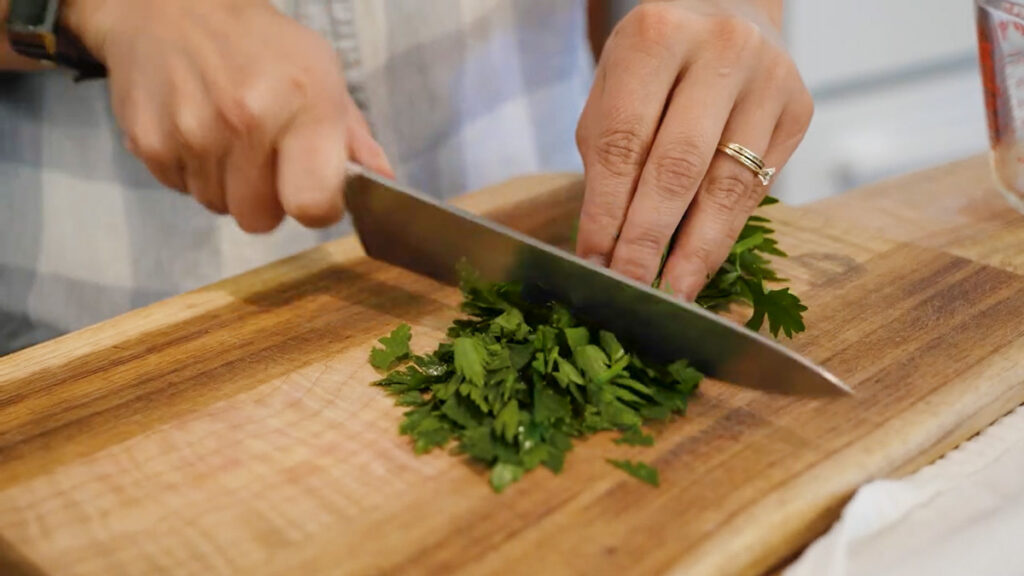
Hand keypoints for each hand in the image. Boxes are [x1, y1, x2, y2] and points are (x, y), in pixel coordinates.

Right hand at [63, 0, 392, 231]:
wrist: (173, 7)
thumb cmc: (260, 45)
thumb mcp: (321, 71)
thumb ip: (352, 135)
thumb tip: (383, 182)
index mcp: (302, 105)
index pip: (313, 205)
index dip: (317, 208)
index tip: (315, 193)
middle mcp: (245, 121)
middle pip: (259, 219)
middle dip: (266, 199)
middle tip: (265, 157)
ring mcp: (192, 134)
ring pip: (218, 207)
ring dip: (228, 184)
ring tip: (228, 135)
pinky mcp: (148, 143)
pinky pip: (181, 189)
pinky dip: (192, 170)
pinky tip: (197, 128)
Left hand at [574, 0, 811, 298]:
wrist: (725, 11)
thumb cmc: (655, 62)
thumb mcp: (614, 86)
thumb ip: (607, 153)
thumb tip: (604, 244)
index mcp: (657, 36)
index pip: (624, 141)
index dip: (607, 209)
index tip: (593, 259)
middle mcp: (721, 50)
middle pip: (678, 166)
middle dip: (649, 238)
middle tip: (629, 287)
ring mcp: (769, 79)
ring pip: (727, 185)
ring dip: (694, 250)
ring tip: (670, 292)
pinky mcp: (799, 109)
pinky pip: (757, 189)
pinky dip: (724, 233)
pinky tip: (700, 263)